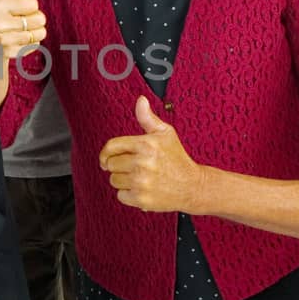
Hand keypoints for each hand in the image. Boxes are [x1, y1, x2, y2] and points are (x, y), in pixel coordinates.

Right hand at [0, 0, 44, 60]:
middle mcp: (0, 24)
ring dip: (34, 31)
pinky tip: (19, 39)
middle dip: (34, 18)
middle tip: (21, 18)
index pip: (33, 3)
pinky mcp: (11, 53)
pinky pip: (35, 45)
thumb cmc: (0, 13)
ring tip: (21, 28)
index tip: (18, 6)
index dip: (29, 4)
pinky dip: (31, 42)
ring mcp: (5, 41)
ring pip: (40, 33)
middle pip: (40, 19)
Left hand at [99, 96, 200, 212]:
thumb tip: (140, 101)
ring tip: (139, 178)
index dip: (105, 153)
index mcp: (145, 144)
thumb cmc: (178, 159)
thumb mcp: (166, 134)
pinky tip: (141, 189)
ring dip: (122, 180)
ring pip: (114, 180)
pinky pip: (120, 195)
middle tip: (132, 168)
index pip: (112, 146)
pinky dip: (128, 194)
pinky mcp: (141, 198)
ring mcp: (141, 181)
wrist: (193, 186)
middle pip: (111, 165)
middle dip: (118, 166)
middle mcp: (142, 163)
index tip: (106, 158)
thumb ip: (148, 118)